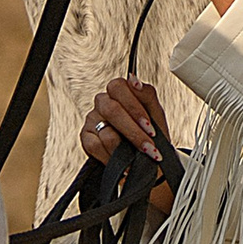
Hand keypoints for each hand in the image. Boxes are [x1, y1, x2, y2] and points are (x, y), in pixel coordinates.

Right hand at [80, 77, 175, 212]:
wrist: (148, 162)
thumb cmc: (152, 136)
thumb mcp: (156, 114)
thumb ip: (146, 94)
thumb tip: (134, 80)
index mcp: (120, 92)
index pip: (118, 87)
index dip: (135, 108)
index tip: (150, 127)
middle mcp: (103, 102)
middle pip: (112, 110)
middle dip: (134, 132)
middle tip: (148, 147)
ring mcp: (93, 119)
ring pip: (107, 133)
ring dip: (126, 150)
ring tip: (137, 158)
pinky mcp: (86, 138)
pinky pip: (97, 146)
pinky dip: (114, 158)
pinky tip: (124, 163)